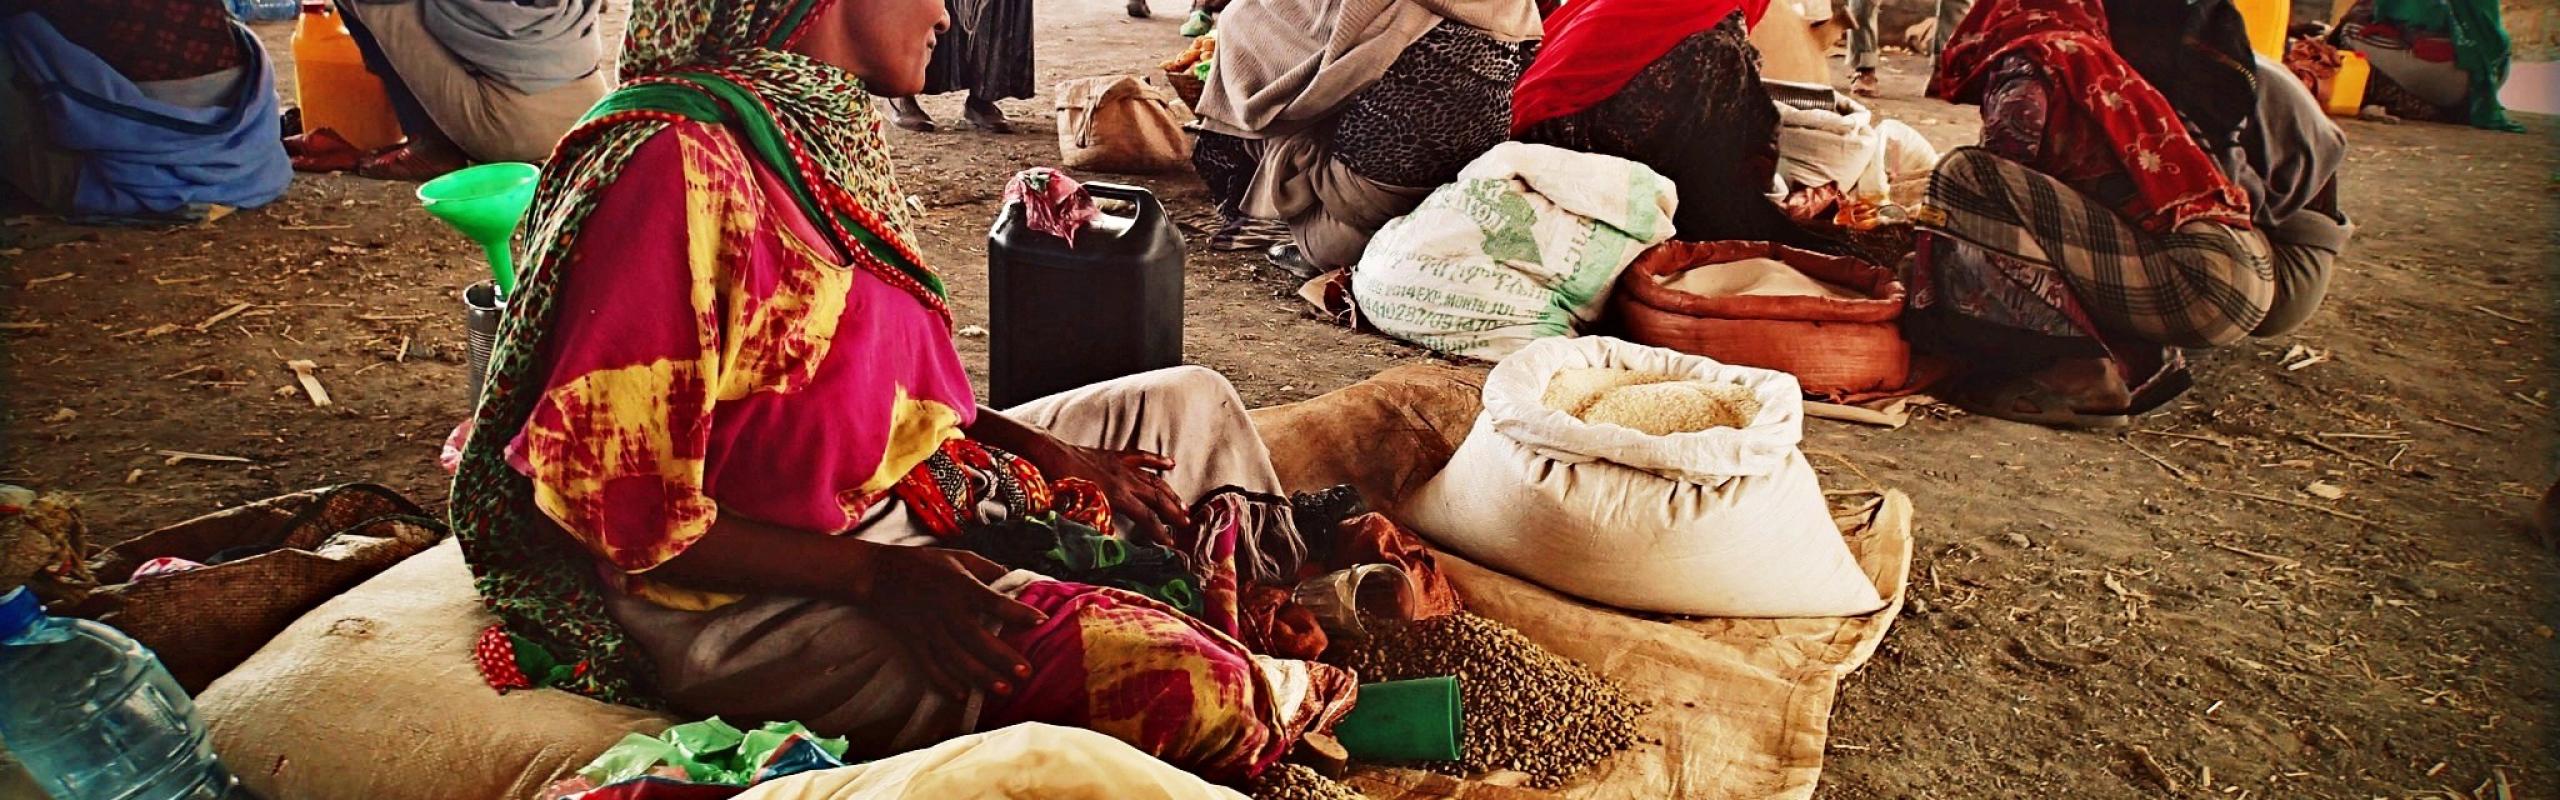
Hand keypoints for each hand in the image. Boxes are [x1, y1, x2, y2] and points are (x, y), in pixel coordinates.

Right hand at [862, 547, 1048, 698]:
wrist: (878, 575)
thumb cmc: (925, 563)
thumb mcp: (959, 557)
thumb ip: (988, 570)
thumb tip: (1015, 580)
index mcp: (959, 585)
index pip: (992, 601)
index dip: (1016, 612)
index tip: (1040, 621)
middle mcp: (944, 609)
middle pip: (975, 638)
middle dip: (1001, 657)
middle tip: (1025, 673)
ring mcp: (927, 629)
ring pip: (955, 658)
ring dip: (980, 676)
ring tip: (1004, 690)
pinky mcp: (913, 642)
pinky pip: (930, 667)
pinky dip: (945, 683)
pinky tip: (963, 696)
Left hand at [1033, 443, 1191, 546]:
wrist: (1050, 454)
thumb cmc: (1060, 483)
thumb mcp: (1077, 509)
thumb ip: (1097, 523)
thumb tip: (1109, 541)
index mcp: (1116, 495)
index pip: (1145, 517)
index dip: (1160, 532)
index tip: (1171, 544)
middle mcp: (1124, 480)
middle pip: (1156, 499)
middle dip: (1173, 513)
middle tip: (1187, 525)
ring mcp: (1121, 466)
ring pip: (1153, 480)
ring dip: (1170, 493)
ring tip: (1184, 505)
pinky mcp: (1115, 456)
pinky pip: (1140, 457)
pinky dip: (1156, 460)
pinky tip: (1170, 464)